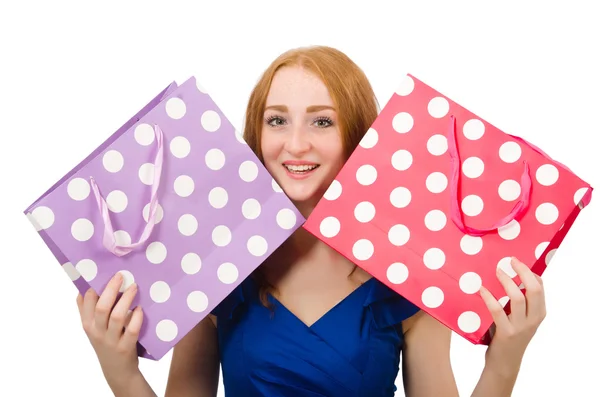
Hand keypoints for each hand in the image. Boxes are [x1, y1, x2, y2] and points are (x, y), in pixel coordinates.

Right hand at [76, 272, 143, 387]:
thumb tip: (83, 286)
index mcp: (87, 324)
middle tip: (121, 275)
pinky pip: (131, 331)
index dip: (94, 285)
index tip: (104, 271)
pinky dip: (136, 318)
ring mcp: (111, 340)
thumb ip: (87, 309)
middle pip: (102, 307)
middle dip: (111, 289)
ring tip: (134, 287)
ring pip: (117, 316)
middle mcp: (97, 331)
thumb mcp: (92, 327)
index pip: (86, 301)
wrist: (117, 370)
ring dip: (126, 299)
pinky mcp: (125, 347)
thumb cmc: (106, 342)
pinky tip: (140, 309)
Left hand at [479, 257, 546, 375]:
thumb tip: (504, 274)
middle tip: (511, 260)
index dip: (530, 272)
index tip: (516, 261)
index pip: (540, 287)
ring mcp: (520, 326)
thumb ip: (516, 301)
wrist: (505, 363)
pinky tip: (482, 289)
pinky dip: (489, 298)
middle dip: (523, 271)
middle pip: (534, 290)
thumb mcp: (519, 317)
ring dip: (506, 282)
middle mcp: (533, 319)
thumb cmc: (508, 335)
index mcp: (539, 313)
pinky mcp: (506, 333)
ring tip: (497, 271)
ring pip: (518, 298)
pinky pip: (497, 311)